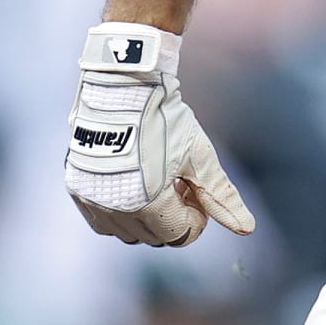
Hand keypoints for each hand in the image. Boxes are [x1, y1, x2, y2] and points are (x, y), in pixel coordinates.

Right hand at [64, 22, 254, 245]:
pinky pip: (104, 221)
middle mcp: (116, 210)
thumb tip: (248, 229)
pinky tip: (135, 182)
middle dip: (174, 216)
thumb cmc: (166, 121)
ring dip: (148, 217)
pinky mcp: (77, 190)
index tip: (196, 190)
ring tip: (157, 181)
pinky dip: (122, 211)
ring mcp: (93, 201)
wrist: (123, 88)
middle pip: (157, 236)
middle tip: (180, 183)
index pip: (182, 235)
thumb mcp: (199, 158)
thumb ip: (221, 197)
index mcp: (149, 204)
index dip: (197, 217)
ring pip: (129, 233)